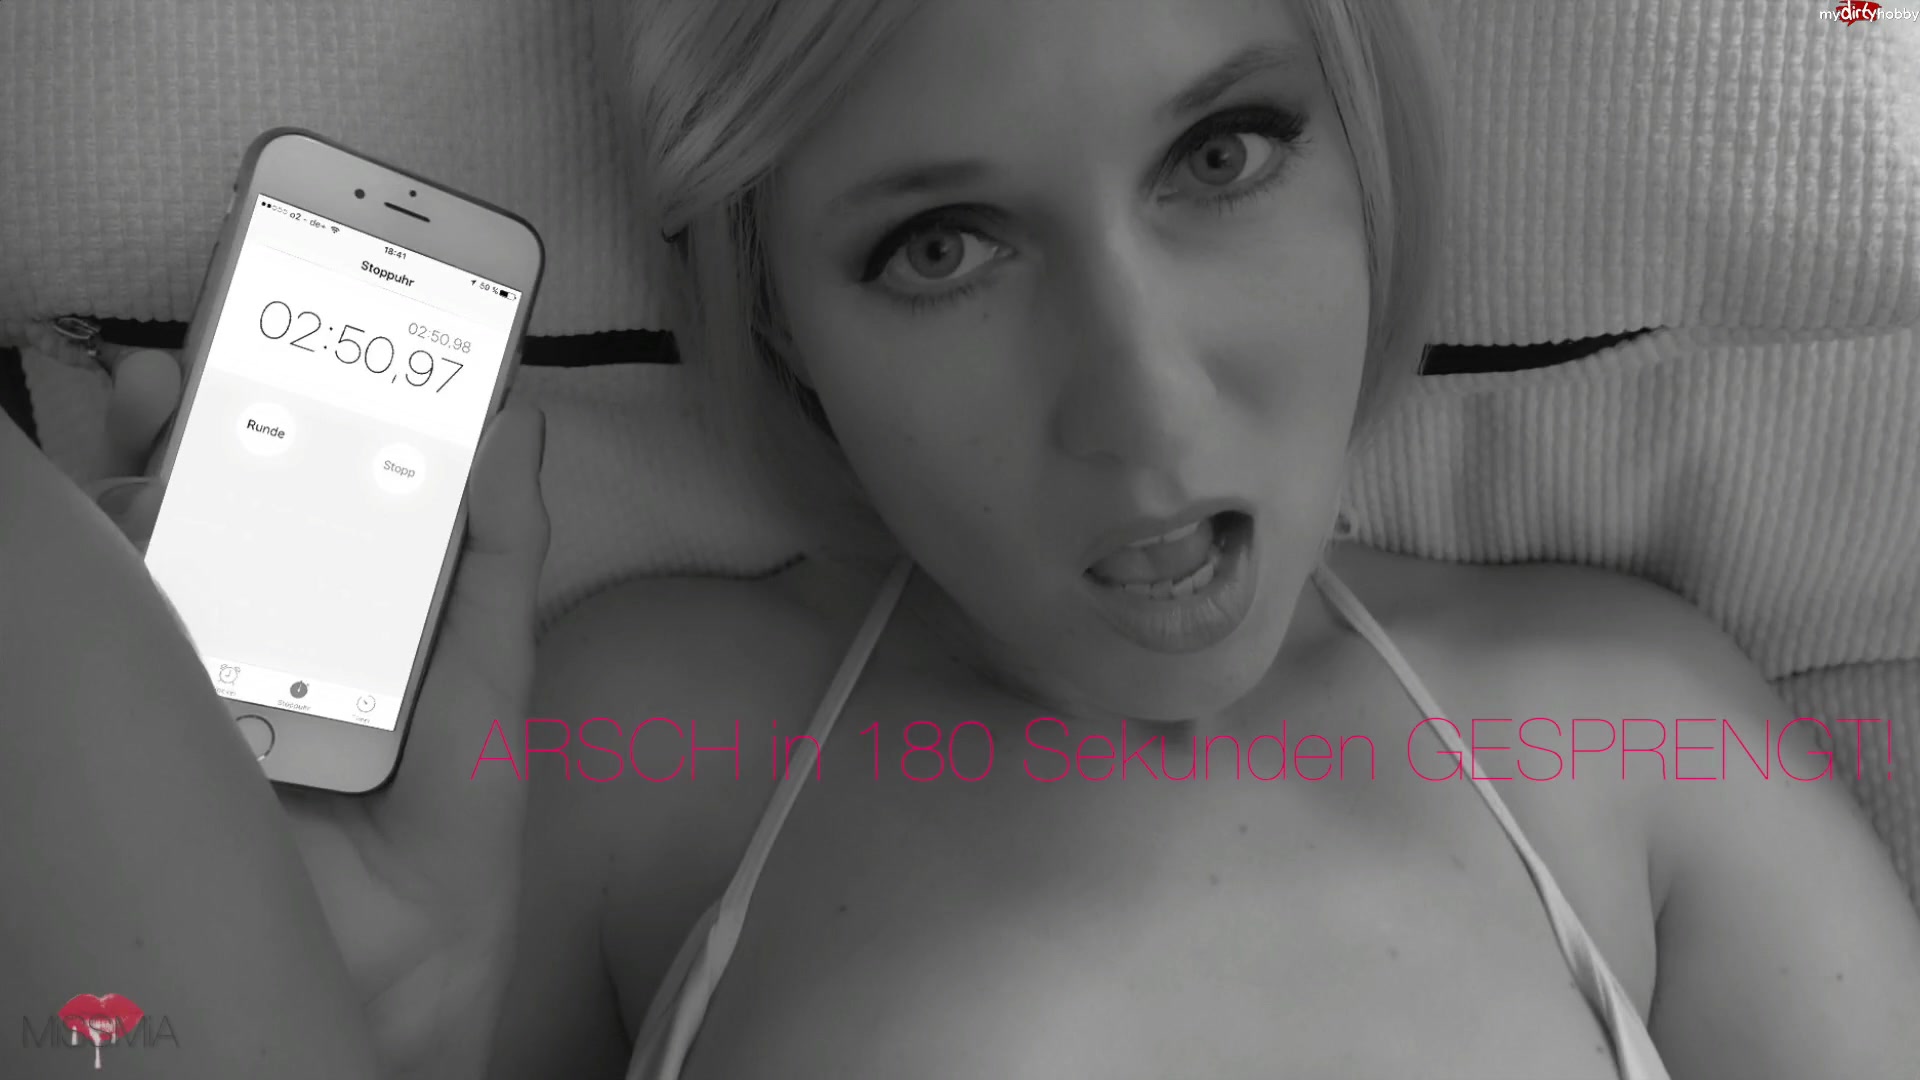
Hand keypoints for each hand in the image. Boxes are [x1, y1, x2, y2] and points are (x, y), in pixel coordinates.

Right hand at [93, 348, 549, 1077]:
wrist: (391, 970)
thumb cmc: (450, 827)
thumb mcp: (487, 675)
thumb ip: (498, 554)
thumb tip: (518, 423)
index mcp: (356, 605)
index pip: (315, 485)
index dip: (300, 407)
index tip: (296, 332)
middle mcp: (269, 622)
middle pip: (218, 500)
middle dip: (199, 423)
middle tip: (194, 363)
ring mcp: (197, 665)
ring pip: (153, 547)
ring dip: (145, 474)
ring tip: (157, 416)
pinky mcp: (148, 711)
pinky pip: (114, 621)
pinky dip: (108, 560)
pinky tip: (123, 511)